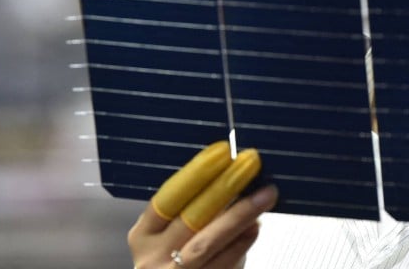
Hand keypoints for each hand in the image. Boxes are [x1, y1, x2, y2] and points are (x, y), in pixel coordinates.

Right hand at [128, 141, 278, 268]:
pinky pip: (223, 264)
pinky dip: (241, 243)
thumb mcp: (174, 236)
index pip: (168, 197)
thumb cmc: (177, 263)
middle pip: (190, 218)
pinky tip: (255, 226)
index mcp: (143, 235)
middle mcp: (153, 257)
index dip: (196, 172)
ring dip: (240, 214)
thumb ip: (195, 211)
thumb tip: (232, 174)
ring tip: (265, 194)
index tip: (223, 151)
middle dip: (224, 186)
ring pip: (207, 242)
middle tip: (250, 164)